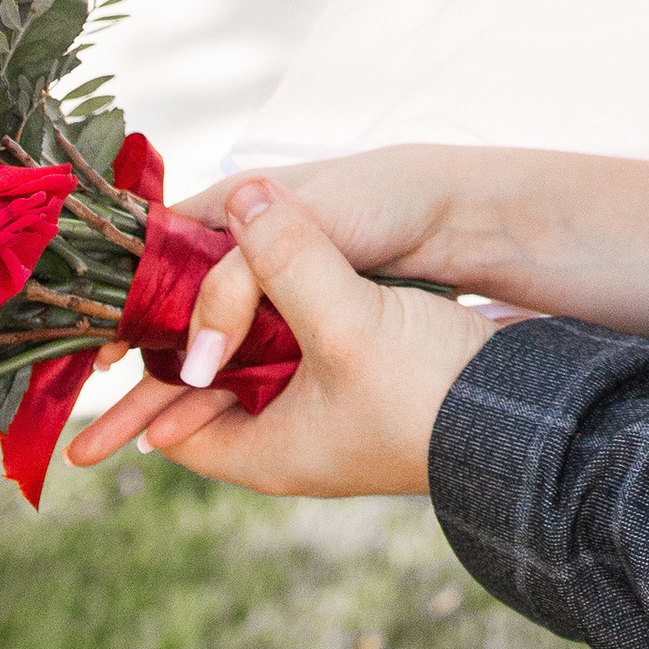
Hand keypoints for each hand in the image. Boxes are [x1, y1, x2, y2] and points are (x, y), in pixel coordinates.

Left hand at [65, 179, 494, 495]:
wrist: (530, 410)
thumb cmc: (428, 391)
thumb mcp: (345, 322)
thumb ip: (288, 259)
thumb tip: (244, 195)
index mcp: (268, 452)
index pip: (174, 423)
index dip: (143, 378)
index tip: (118, 327)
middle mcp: (295, 439)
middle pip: (216, 384)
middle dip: (187, 337)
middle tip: (158, 283)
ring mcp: (336, 412)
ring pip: (265, 356)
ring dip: (245, 312)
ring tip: (215, 259)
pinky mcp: (372, 379)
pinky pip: (307, 340)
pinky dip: (288, 305)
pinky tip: (294, 263)